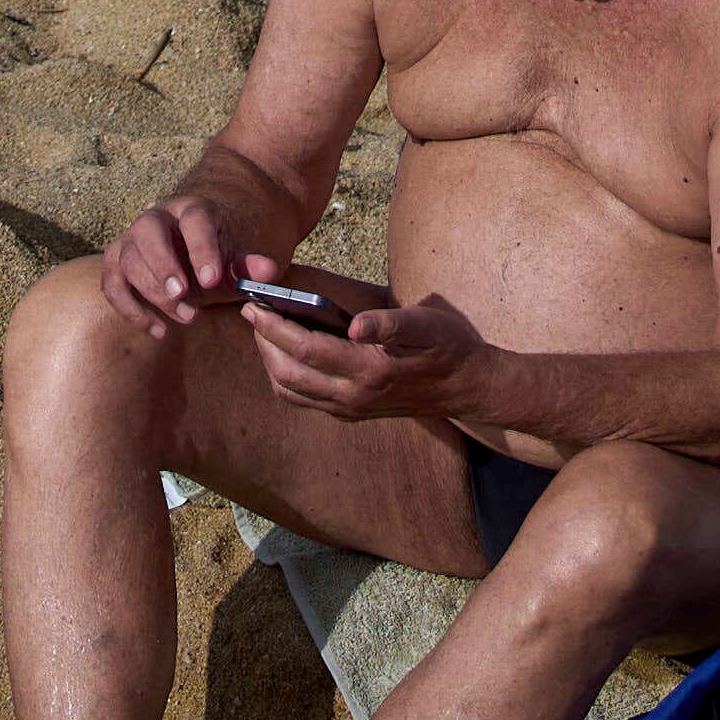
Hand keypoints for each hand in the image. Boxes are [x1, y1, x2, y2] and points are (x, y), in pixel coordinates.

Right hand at [108, 195, 261, 333]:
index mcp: (191, 211)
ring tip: (187, 317)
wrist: (187, 257)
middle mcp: (156, 219)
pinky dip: (130, 310)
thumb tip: (268, 272)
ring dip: (153, 292)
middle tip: (184, 296)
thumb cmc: (211, 261)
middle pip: (148, 231)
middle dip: (164, 265)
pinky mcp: (115, 263)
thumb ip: (248, 268)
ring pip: (127, 259)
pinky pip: (111, 285)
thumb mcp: (232, 263)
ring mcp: (130, 239)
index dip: (202, 249)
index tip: (212, 280)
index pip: (194, 221)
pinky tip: (158, 330)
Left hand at [243, 279, 483, 430]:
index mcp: (370, 370)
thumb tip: (357, 324)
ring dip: (270, 362)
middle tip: (252, 312)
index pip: (306, 349)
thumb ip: (391, 323)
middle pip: (289, 374)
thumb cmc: (448, 347)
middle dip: (264, 343)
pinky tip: (286, 353)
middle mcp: (354, 396)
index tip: (254, 305)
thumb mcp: (428, 324)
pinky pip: (305, 400)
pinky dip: (286, 377)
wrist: (467, 388)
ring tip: (264, 331)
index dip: (275, 327)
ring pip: (292, 392)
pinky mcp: (351, 414)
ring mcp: (351, 409)